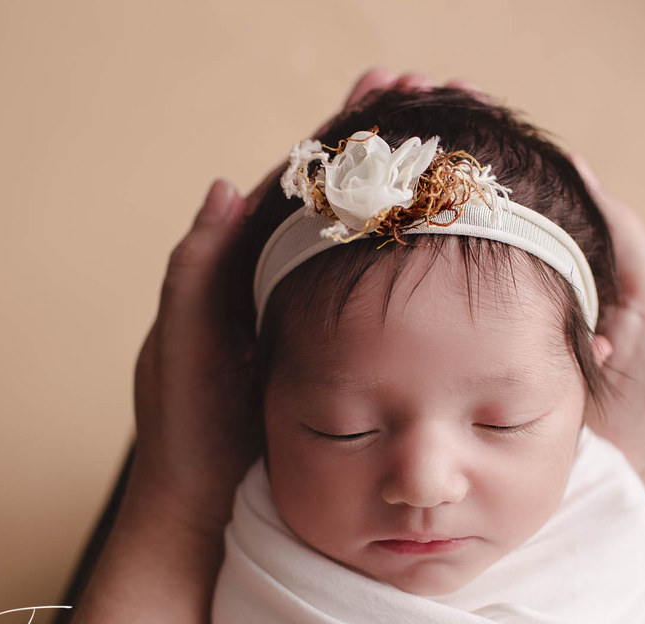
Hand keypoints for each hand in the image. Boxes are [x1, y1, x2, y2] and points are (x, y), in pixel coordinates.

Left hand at [122, 68, 485, 532]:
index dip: (339, 138)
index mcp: (237, 271)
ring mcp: (311, 321)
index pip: (296, 185)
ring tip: (461, 155)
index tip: (386, 91)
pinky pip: (377, 300)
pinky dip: (413, 270)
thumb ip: (195, 276)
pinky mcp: (339, 359)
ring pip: (365, 248)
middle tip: (438, 101)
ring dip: (408, 200)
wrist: (208, 511)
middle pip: (338, 203)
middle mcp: (276, 284)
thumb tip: (224, 187)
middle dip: (385, 152)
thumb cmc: (189, 434)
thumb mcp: (183, 353)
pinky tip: (455, 247)